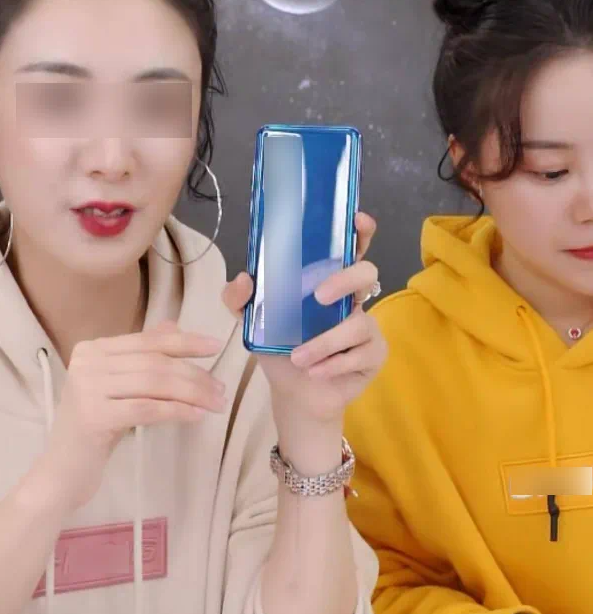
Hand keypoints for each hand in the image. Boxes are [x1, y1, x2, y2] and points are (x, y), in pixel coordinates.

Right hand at [38, 321, 225, 510]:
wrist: (62, 473)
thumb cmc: (94, 430)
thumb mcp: (119, 388)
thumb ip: (142, 357)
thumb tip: (174, 327)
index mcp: (92, 349)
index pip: (148, 341)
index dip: (185, 342)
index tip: (215, 347)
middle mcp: (87, 362)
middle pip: (154, 362)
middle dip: (194, 375)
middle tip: (221, 390)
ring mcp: (87, 388)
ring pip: (154, 383)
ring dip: (192, 393)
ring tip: (216, 404)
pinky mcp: (93, 416)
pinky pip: (146, 409)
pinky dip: (176, 410)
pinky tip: (196, 416)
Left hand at [223, 212, 386, 430]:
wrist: (293, 393)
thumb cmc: (279, 347)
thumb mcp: (252, 321)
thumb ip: (238, 298)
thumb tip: (245, 278)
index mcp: (326, 280)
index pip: (349, 247)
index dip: (359, 230)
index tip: (357, 220)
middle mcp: (352, 298)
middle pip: (367, 272)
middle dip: (345, 280)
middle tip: (319, 297)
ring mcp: (367, 326)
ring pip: (359, 323)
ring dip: (325, 343)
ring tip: (298, 359)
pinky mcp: (374, 353)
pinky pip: (361, 353)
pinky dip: (333, 364)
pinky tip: (315, 371)